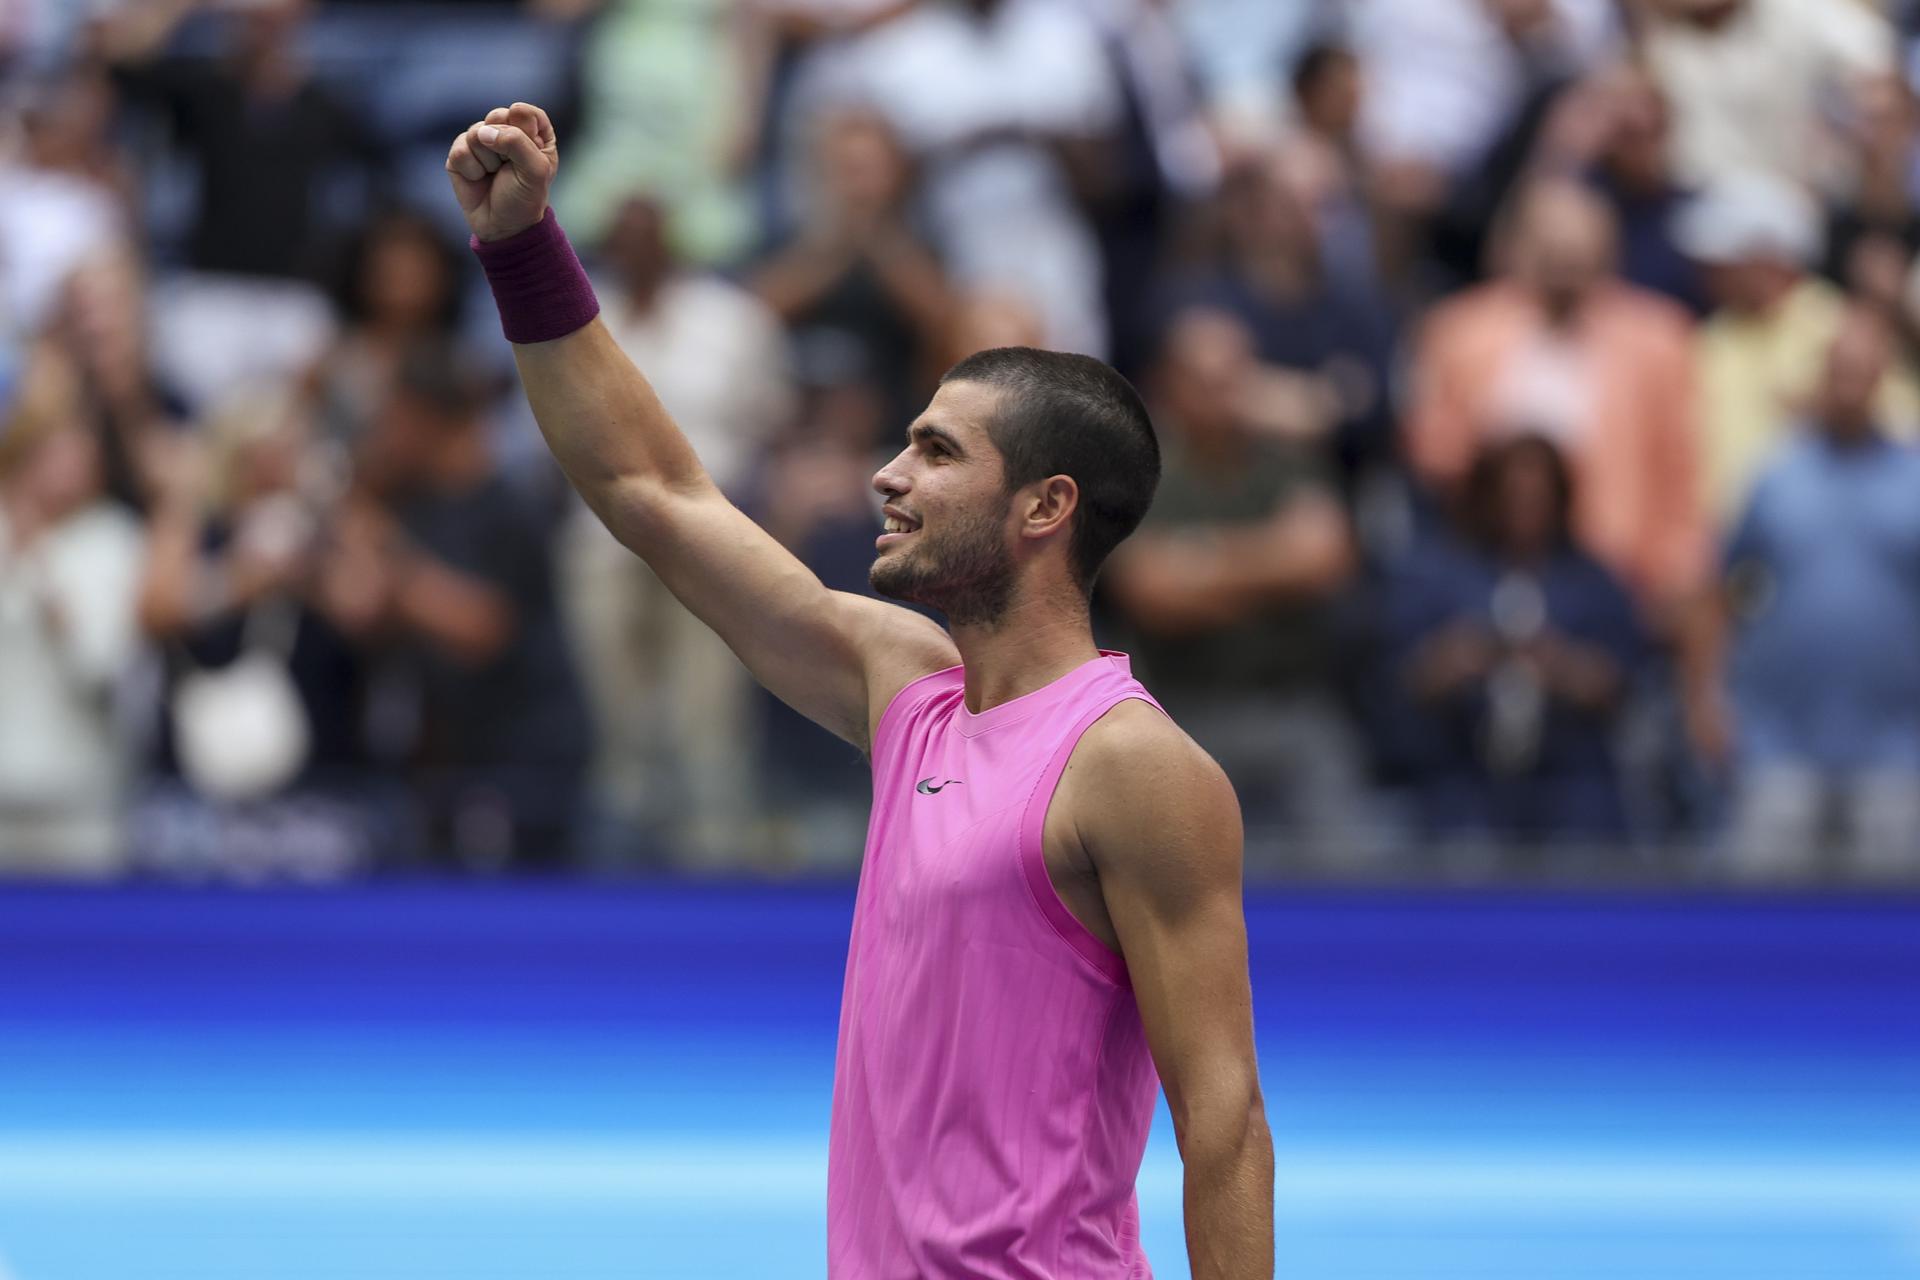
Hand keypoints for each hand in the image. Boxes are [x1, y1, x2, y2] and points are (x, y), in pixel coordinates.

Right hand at [446, 102, 558, 242]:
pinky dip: (472, 169)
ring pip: (476, 132)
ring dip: (488, 161)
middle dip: (504, 145)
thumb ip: (517, 142)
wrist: (502, 226)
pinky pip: (460, 150)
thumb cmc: (524, 197)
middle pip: (498, 116)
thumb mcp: (535, 171)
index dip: (524, 132)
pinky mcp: (460, 153)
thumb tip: (483, 131)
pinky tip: (479, 178)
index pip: (524, 112)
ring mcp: (481, 140)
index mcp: (533, 132)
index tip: (530, 154)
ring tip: (495, 175)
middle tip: (510, 167)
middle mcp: (506, 131)